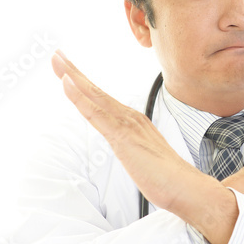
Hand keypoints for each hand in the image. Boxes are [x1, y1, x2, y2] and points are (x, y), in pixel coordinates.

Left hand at [50, 50, 237, 243]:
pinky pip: (96, 113)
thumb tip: (131, 150)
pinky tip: (66, 83)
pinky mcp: (123, 136)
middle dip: (73, 71)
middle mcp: (130, 117)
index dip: (84, 84)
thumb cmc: (168, 178)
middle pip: (96, 91)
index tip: (68, 71)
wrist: (187, 188)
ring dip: (73, 76)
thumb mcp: (144, 158)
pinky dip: (79, 96)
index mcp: (134, 122)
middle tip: (55, 55)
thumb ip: (135, 149)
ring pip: (94, 96)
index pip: (103, 100)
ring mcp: (127, 125)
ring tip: (57, 59)